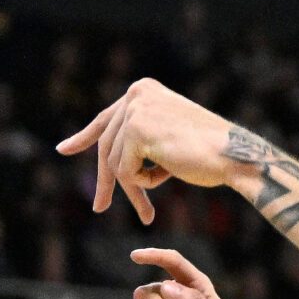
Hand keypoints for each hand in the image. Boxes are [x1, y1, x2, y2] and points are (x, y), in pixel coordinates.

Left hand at [54, 79, 244, 223]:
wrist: (236, 156)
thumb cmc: (210, 152)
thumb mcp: (169, 134)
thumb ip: (139, 135)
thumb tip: (108, 155)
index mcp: (144, 90)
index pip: (106, 119)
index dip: (83, 138)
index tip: (63, 150)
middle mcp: (136, 94)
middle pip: (107, 144)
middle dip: (106, 180)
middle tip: (100, 208)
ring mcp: (135, 111)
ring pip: (115, 161)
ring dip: (134, 187)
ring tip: (151, 204)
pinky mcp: (137, 131)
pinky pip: (125, 170)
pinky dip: (144, 183)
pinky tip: (170, 175)